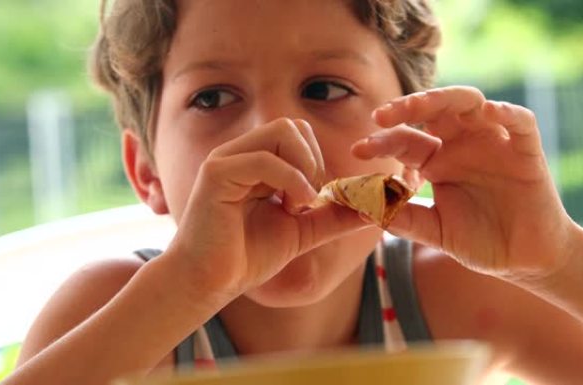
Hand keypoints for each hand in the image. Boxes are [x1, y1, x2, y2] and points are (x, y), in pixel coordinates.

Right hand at [163, 118, 367, 304]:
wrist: (209, 282)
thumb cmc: (248, 256)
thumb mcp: (303, 231)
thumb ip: (334, 216)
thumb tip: (373, 207)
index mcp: (256, 160)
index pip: (298, 133)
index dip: (316, 160)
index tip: (315, 199)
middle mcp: (240, 152)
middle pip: (293, 125)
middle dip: (313, 160)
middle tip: (309, 200)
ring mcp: (226, 158)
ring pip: (281, 132)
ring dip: (303, 168)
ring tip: (298, 205)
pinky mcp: (217, 173)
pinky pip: (264, 159)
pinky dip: (290, 180)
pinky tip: (292, 208)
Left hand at [352, 87, 575, 279]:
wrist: (525, 259)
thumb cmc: (479, 242)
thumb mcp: (436, 231)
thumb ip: (404, 219)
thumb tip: (362, 209)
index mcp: (436, 161)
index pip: (405, 142)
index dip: (382, 143)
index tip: (358, 151)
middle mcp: (460, 144)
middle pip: (432, 111)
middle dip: (406, 108)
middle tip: (380, 116)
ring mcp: (493, 142)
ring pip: (469, 103)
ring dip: (444, 99)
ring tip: (419, 105)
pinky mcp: (525, 148)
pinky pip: (519, 121)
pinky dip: (506, 112)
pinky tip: (489, 111)